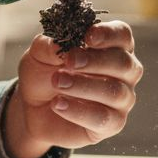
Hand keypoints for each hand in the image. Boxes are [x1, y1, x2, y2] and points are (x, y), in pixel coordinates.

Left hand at [3, 20, 142, 157]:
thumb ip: (48, 46)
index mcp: (112, 46)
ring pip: (115, 92)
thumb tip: (58, 43)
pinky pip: (104, 118)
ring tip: (58, 82)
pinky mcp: (113, 124)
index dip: (108, 34)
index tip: (88, 36)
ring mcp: (122, 99)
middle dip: (95, 61)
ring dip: (84, 86)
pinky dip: (79, 110)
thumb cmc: (44, 74)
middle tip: (69, 61)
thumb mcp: (39, 55)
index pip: (122, 35)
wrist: (33, 109)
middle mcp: (124, 72)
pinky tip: (58, 104)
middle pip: (124, 63)